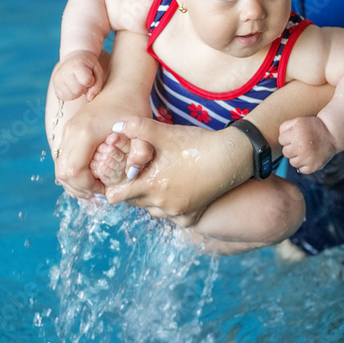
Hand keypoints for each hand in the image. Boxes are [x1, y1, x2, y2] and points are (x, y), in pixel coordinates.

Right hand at [52, 51, 103, 101]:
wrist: (74, 58)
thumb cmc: (88, 66)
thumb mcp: (97, 70)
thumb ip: (97, 85)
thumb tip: (89, 98)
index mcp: (76, 65)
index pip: (86, 81)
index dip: (91, 82)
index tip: (90, 76)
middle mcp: (64, 72)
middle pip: (78, 90)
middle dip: (84, 88)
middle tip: (83, 81)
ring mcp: (57, 79)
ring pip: (71, 96)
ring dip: (77, 93)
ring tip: (78, 84)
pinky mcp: (55, 86)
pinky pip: (64, 98)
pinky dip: (70, 95)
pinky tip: (72, 87)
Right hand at [55, 99, 151, 199]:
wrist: (122, 83)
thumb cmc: (134, 105)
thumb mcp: (141, 129)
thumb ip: (141, 152)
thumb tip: (131, 175)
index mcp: (85, 132)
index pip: (73, 172)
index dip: (88, 187)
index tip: (106, 190)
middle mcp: (71, 131)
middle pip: (63, 173)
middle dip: (80, 188)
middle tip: (101, 193)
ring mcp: (68, 130)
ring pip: (61, 167)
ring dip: (76, 182)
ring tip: (97, 187)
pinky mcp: (69, 131)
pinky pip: (64, 159)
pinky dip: (75, 172)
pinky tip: (93, 176)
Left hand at [102, 117, 253, 226]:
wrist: (230, 156)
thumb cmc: (196, 143)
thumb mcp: (165, 132)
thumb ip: (138, 127)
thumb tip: (117, 124)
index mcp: (150, 185)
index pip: (116, 196)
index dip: (114, 185)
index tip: (120, 175)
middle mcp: (162, 204)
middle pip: (134, 202)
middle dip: (134, 189)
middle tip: (142, 172)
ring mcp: (178, 213)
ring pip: (153, 210)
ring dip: (152, 198)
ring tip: (160, 179)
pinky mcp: (193, 217)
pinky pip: (173, 218)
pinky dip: (171, 207)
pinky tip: (177, 191)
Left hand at [279, 116, 337, 172]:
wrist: (332, 133)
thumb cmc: (313, 127)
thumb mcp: (298, 121)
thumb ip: (285, 127)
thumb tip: (279, 138)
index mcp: (296, 133)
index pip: (281, 140)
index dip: (288, 137)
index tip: (296, 135)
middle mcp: (300, 146)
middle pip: (285, 152)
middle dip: (291, 148)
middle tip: (301, 143)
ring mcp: (307, 158)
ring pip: (292, 162)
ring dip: (297, 157)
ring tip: (306, 150)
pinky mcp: (313, 166)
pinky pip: (301, 170)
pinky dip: (304, 165)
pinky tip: (309, 157)